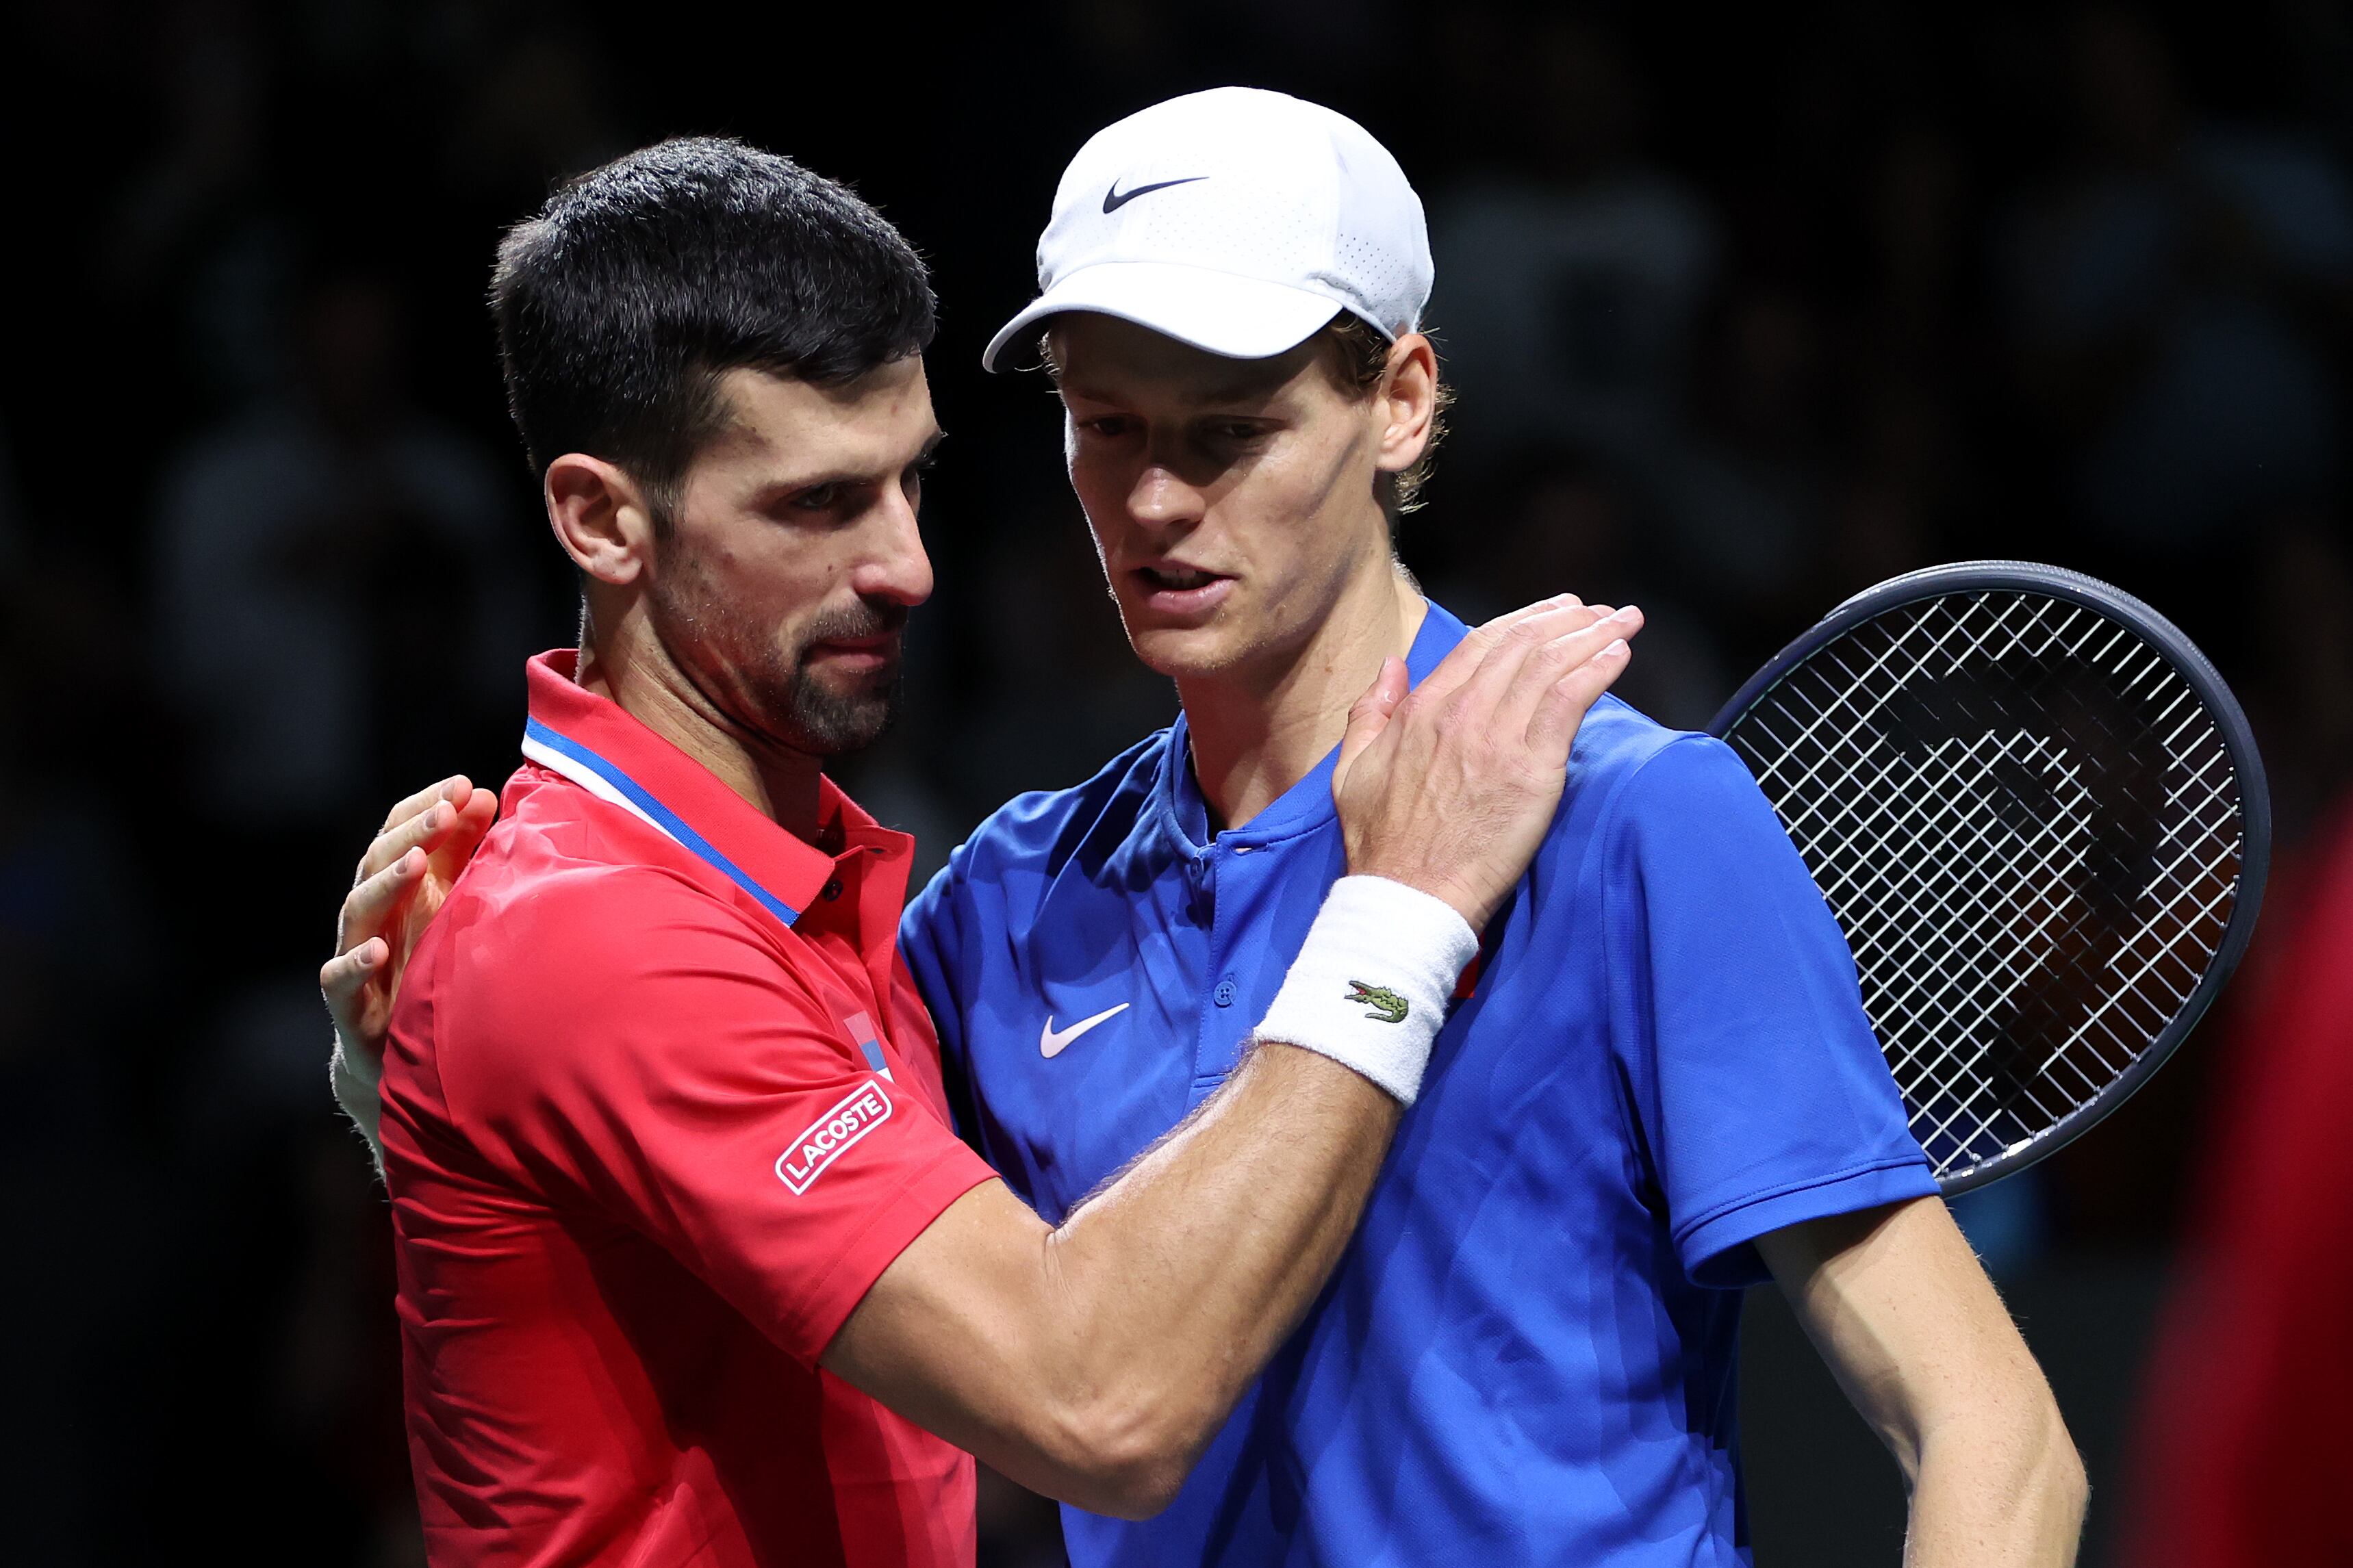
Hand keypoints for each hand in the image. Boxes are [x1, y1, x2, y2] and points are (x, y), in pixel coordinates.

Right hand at [323, 776, 497, 1148]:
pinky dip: (357, 964)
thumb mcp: (450, 905)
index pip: (402, 834)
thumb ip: (465, 853)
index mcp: (398, 889)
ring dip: (386, 882)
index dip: (428, 807)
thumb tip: (485, 794)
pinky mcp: (349, 1006)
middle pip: (380, 862)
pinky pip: (340, 980)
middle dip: (412, 832)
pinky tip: (378, 949)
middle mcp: (373, 917)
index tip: (464, 785)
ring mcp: (356, 959)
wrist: (400, 1059)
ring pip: (359, 910)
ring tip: (414, 860)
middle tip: (446, 809)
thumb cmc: (429, 968)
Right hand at [1333, 597, 1639, 930]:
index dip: (1523, 620)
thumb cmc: (1381, 844)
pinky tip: (1618, 656)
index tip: (1552, 611)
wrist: (1408, 895)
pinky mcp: (1532, 770)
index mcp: (1423, 709)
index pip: (1482, 644)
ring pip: (1551, 664)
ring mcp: (1498, 739)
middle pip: (1522, 644)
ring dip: (1592, 635)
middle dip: (1566, 618)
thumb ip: (1370, 711)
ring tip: (1621, 622)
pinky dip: (1596, 671)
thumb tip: (1391, 666)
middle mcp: (1462, 712)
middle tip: (1596, 610)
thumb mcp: (1351, 769)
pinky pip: (1569, 702)